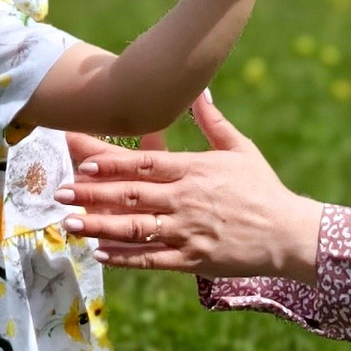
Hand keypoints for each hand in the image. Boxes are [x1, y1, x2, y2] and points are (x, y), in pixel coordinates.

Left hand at [60, 92, 323, 280]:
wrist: (289, 234)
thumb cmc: (263, 189)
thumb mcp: (240, 149)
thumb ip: (212, 121)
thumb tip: (198, 90)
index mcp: (194, 171)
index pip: (146, 164)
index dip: (113, 163)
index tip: (85, 161)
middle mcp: (186, 200)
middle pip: (131, 196)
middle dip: (92, 194)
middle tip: (61, 193)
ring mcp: (188, 232)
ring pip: (135, 229)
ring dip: (99, 227)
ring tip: (69, 225)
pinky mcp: (193, 260)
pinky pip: (152, 260)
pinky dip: (125, 258)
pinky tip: (102, 254)